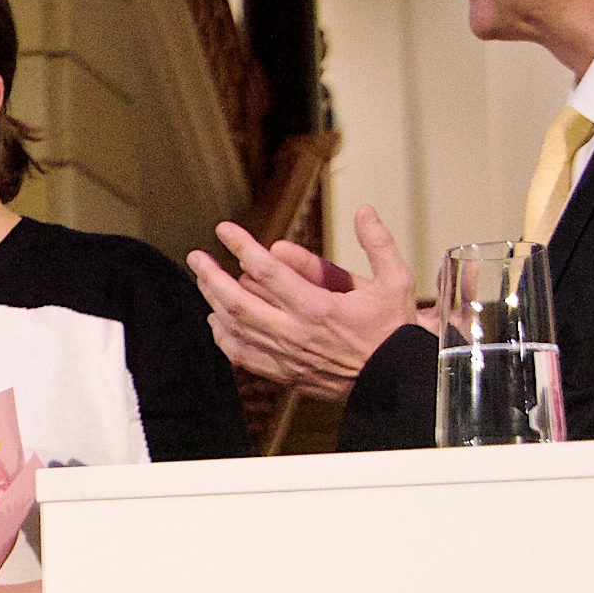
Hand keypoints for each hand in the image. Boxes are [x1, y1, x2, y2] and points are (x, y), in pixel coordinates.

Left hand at [183, 205, 419, 399]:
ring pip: (235, 328)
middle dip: (211, 276)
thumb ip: (378, 243)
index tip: (224, 230)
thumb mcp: (396, 281)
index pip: (267, 271)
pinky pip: (242, 355)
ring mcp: (286, 356)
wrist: (395, 381)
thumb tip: (365, 211)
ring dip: (213, 303)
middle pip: (237, 302)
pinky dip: (224, 337)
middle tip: (197, 257)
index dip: (241, 246)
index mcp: (319, 308)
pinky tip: (216, 321)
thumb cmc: (393, 332)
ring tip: (203, 281)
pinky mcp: (284, 374)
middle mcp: (296, 333)